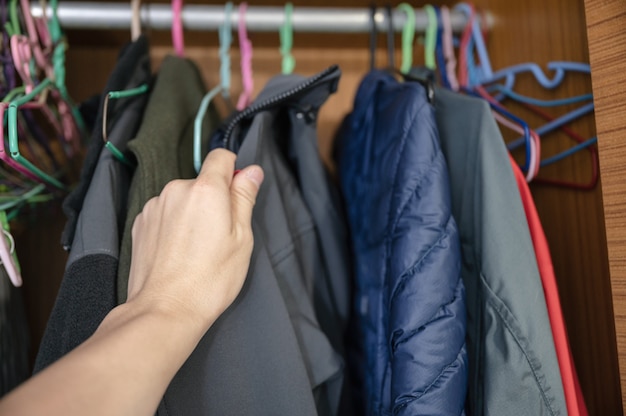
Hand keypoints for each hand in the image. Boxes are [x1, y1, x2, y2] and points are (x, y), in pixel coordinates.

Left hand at [127, 148, 263, 331]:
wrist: (165, 310)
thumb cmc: (210, 279)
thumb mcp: (242, 238)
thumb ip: (244, 198)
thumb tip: (251, 172)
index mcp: (206, 190)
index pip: (221, 157)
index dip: (233, 170)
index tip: (238, 191)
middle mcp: (176, 190)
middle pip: (202, 182)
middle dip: (213, 201)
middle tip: (220, 235)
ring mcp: (155, 206)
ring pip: (183, 199)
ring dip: (192, 213)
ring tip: (197, 249)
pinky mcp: (141, 223)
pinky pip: (165, 213)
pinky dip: (174, 226)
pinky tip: (179, 252)